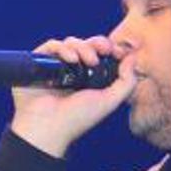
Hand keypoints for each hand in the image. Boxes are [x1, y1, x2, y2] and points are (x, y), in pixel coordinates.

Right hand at [9, 36, 136, 157]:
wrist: (47, 127)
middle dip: (98, 43)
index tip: (116, 50)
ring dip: (82, 46)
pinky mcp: (38, 64)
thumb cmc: (77, 119)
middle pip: (87, 45)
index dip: (109, 48)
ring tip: (85, 61)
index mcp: (89, 79)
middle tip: (104, 50)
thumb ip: (127, 82)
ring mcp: (55, 68)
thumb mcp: (109, 101)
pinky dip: (62, 48)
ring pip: (70, 43)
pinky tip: (70, 59)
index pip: (101, 55)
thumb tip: (132, 58)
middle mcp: (72, 72)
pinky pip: (51, 46)